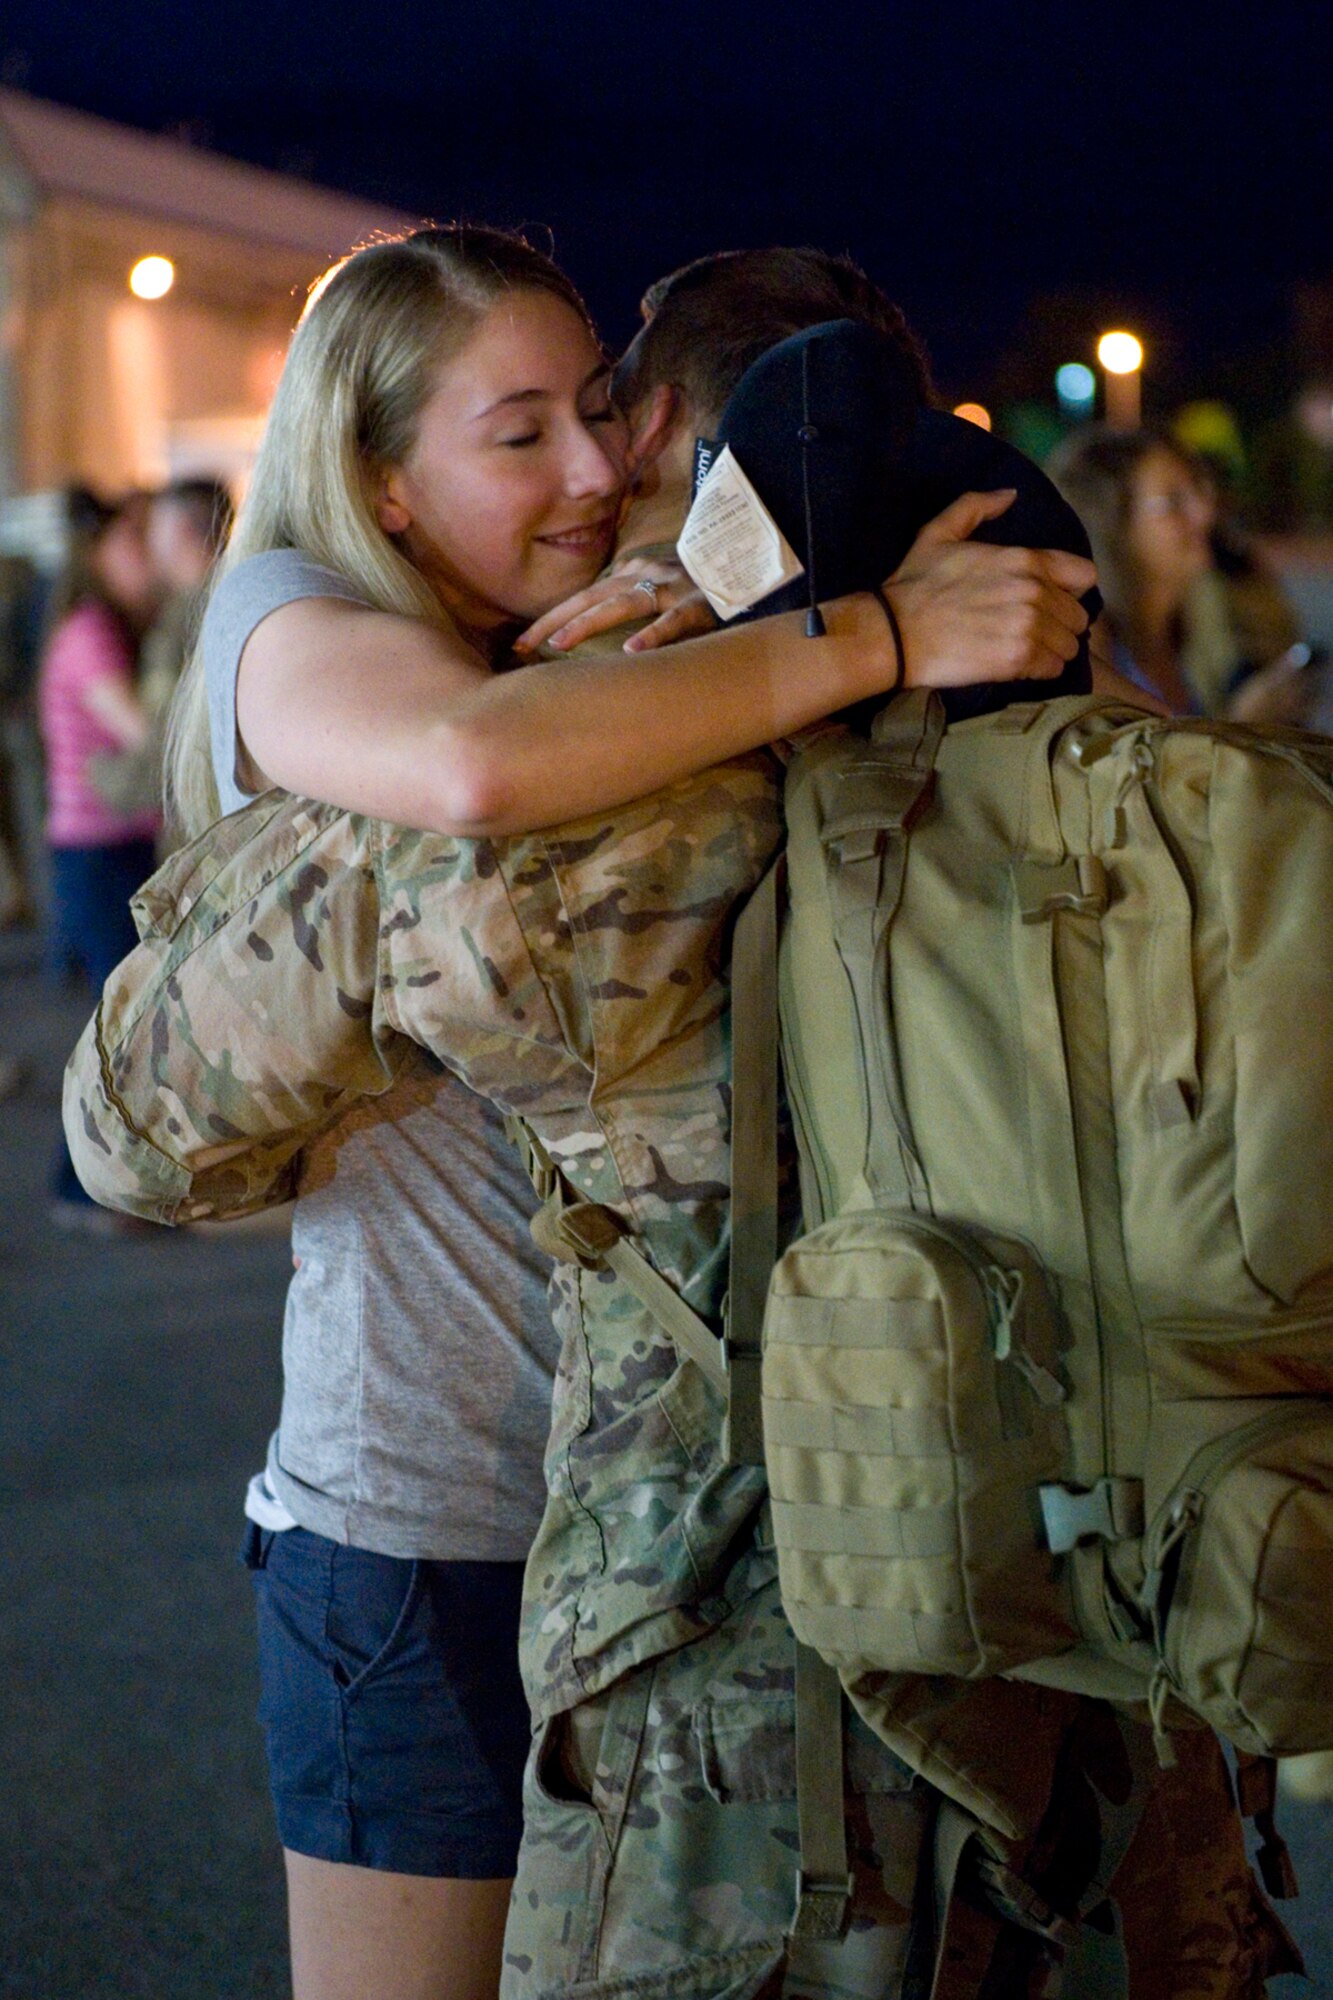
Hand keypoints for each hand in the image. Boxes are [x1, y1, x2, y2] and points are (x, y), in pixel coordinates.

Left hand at [515, 557, 715, 656]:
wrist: (755, 568)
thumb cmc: (702, 589)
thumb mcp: (659, 593)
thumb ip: (629, 607)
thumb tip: (594, 642)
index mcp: (633, 574)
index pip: (582, 598)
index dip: (550, 619)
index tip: (520, 644)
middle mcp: (646, 576)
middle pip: (590, 598)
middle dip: (553, 622)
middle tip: (521, 646)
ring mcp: (672, 588)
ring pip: (623, 604)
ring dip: (588, 624)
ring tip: (559, 645)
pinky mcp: (700, 604)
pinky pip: (673, 621)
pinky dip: (653, 635)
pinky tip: (632, 651)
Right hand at [885, 490, 1096, 688]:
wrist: (894, 633)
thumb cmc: (914, 585)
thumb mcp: (939, 532)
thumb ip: (976, 506)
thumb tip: (1010, 495)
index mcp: (1024, 559)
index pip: (1084, 575)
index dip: (1069, 590)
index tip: (1050, 601)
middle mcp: (1034, 591)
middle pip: (1078, 615)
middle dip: (1059, 624)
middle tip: (1034, 631)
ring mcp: (1029, 627)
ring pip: (1069, 645)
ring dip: (1052, 649)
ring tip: (1027, 650)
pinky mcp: (1019, 660)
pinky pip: (1054, 668)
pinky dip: (1041, 670)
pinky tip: (1020, 666)